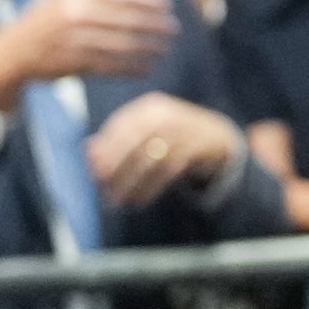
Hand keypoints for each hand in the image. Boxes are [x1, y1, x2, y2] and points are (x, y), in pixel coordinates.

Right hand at [0, 0, 177, 104]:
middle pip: (127, 18)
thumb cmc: (48, 22)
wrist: (12, 51)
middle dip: (155, 24)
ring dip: (149, 47)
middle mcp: (74, 13)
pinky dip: (132, 67)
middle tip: (174, 29)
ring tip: (165, 49)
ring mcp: (73, 38)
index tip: (167, 5)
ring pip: (122, 43)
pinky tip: (147, 68)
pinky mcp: (73, 62)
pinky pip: (111, 65)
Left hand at [85, 92, 242, 209]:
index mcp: (150, 107)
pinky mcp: (199, 147)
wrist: (220, 136)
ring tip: (117, 200)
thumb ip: (119, 138)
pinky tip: (139, 200)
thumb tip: (88, 149)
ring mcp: (186, 130)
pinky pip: (170, 170)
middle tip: (102, 186)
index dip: (106, 148)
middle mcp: (168, 115)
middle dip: (116, 166)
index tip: (93, 170)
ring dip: (132, 182)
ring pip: (151, 159)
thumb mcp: (147, 131)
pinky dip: (152, 187)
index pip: (122, 126)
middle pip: (136, 142)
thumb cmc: (174, 135)